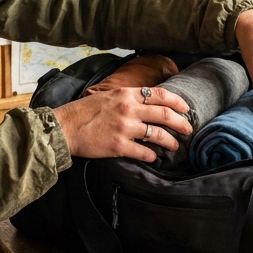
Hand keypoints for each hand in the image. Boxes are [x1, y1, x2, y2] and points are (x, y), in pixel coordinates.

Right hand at [53, 86, 192, 161]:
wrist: (64, 127)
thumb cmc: (83, 112)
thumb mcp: (107, 96)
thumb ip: (127, 98)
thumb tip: (146, 104)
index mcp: (126, 94)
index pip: (160, 94)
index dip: (177, 102)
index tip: (186, 109)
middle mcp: (128, 109)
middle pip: (165, 115)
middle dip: (181, 123)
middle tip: (188, 130)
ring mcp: (125, 127)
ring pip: (159, 135)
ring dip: (170, 142)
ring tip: (174, 146)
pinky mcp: (119, 146)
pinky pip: (144, 152)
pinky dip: (152, 156)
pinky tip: (153, 157)